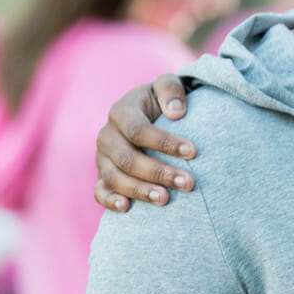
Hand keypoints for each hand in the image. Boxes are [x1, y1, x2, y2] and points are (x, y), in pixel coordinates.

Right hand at [93, 75, 194, 211]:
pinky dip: (110, 201)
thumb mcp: (167, 85)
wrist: (148, 113)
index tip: (193, 152)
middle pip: (128, 158)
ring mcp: (102, 158)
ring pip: (115, 178)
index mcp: (121, 112)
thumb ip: (171, 90)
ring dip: (140, 191)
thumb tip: (176, 113)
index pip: (139, 131)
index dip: (165, 143)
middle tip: (188, 183)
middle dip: (159, 172)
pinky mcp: (103, 175)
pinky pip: (100, 191)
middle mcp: (107, 136)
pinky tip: (127, 208)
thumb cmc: (161, 100)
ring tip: (166, 199)